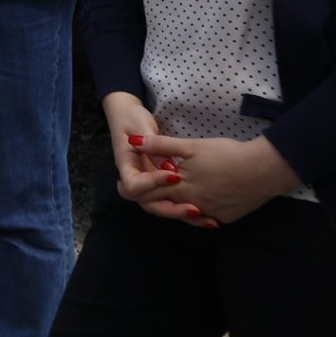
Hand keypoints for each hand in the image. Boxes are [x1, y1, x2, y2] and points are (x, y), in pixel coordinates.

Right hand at [100, 92, 203, 225]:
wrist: (128, 117)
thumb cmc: (132, 119)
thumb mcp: (141, 127)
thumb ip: (154, 147)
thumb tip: (168, 167)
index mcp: (126, 166)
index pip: (134, 185)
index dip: (153, 183)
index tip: (175, 175)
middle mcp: (136, 180)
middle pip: (148, 203)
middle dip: (171, 208)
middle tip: (193, 209)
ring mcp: (148, 184)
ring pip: (161, 207)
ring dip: (182, 214)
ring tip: (207, 219)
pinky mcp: (161, 185)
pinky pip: (172, 201)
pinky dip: (188, 211)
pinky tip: (209, 218)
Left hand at [132, 132, 300, 225]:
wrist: (265, 169)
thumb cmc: (227, 154)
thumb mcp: (191, 146)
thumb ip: (160, 145)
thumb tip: (132, 140)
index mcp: (181, 187)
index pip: (152, 191)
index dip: (141, 186)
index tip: (131, 182)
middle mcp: (194, 205)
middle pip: (169, 204)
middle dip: (159, 196)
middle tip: (152, 187)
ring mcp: (212, 213)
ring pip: (189, 212)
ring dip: (181, 203)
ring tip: (177, 192)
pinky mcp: (227, 217)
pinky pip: (208, 215)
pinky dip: (202, 208)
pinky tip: (202, 199)